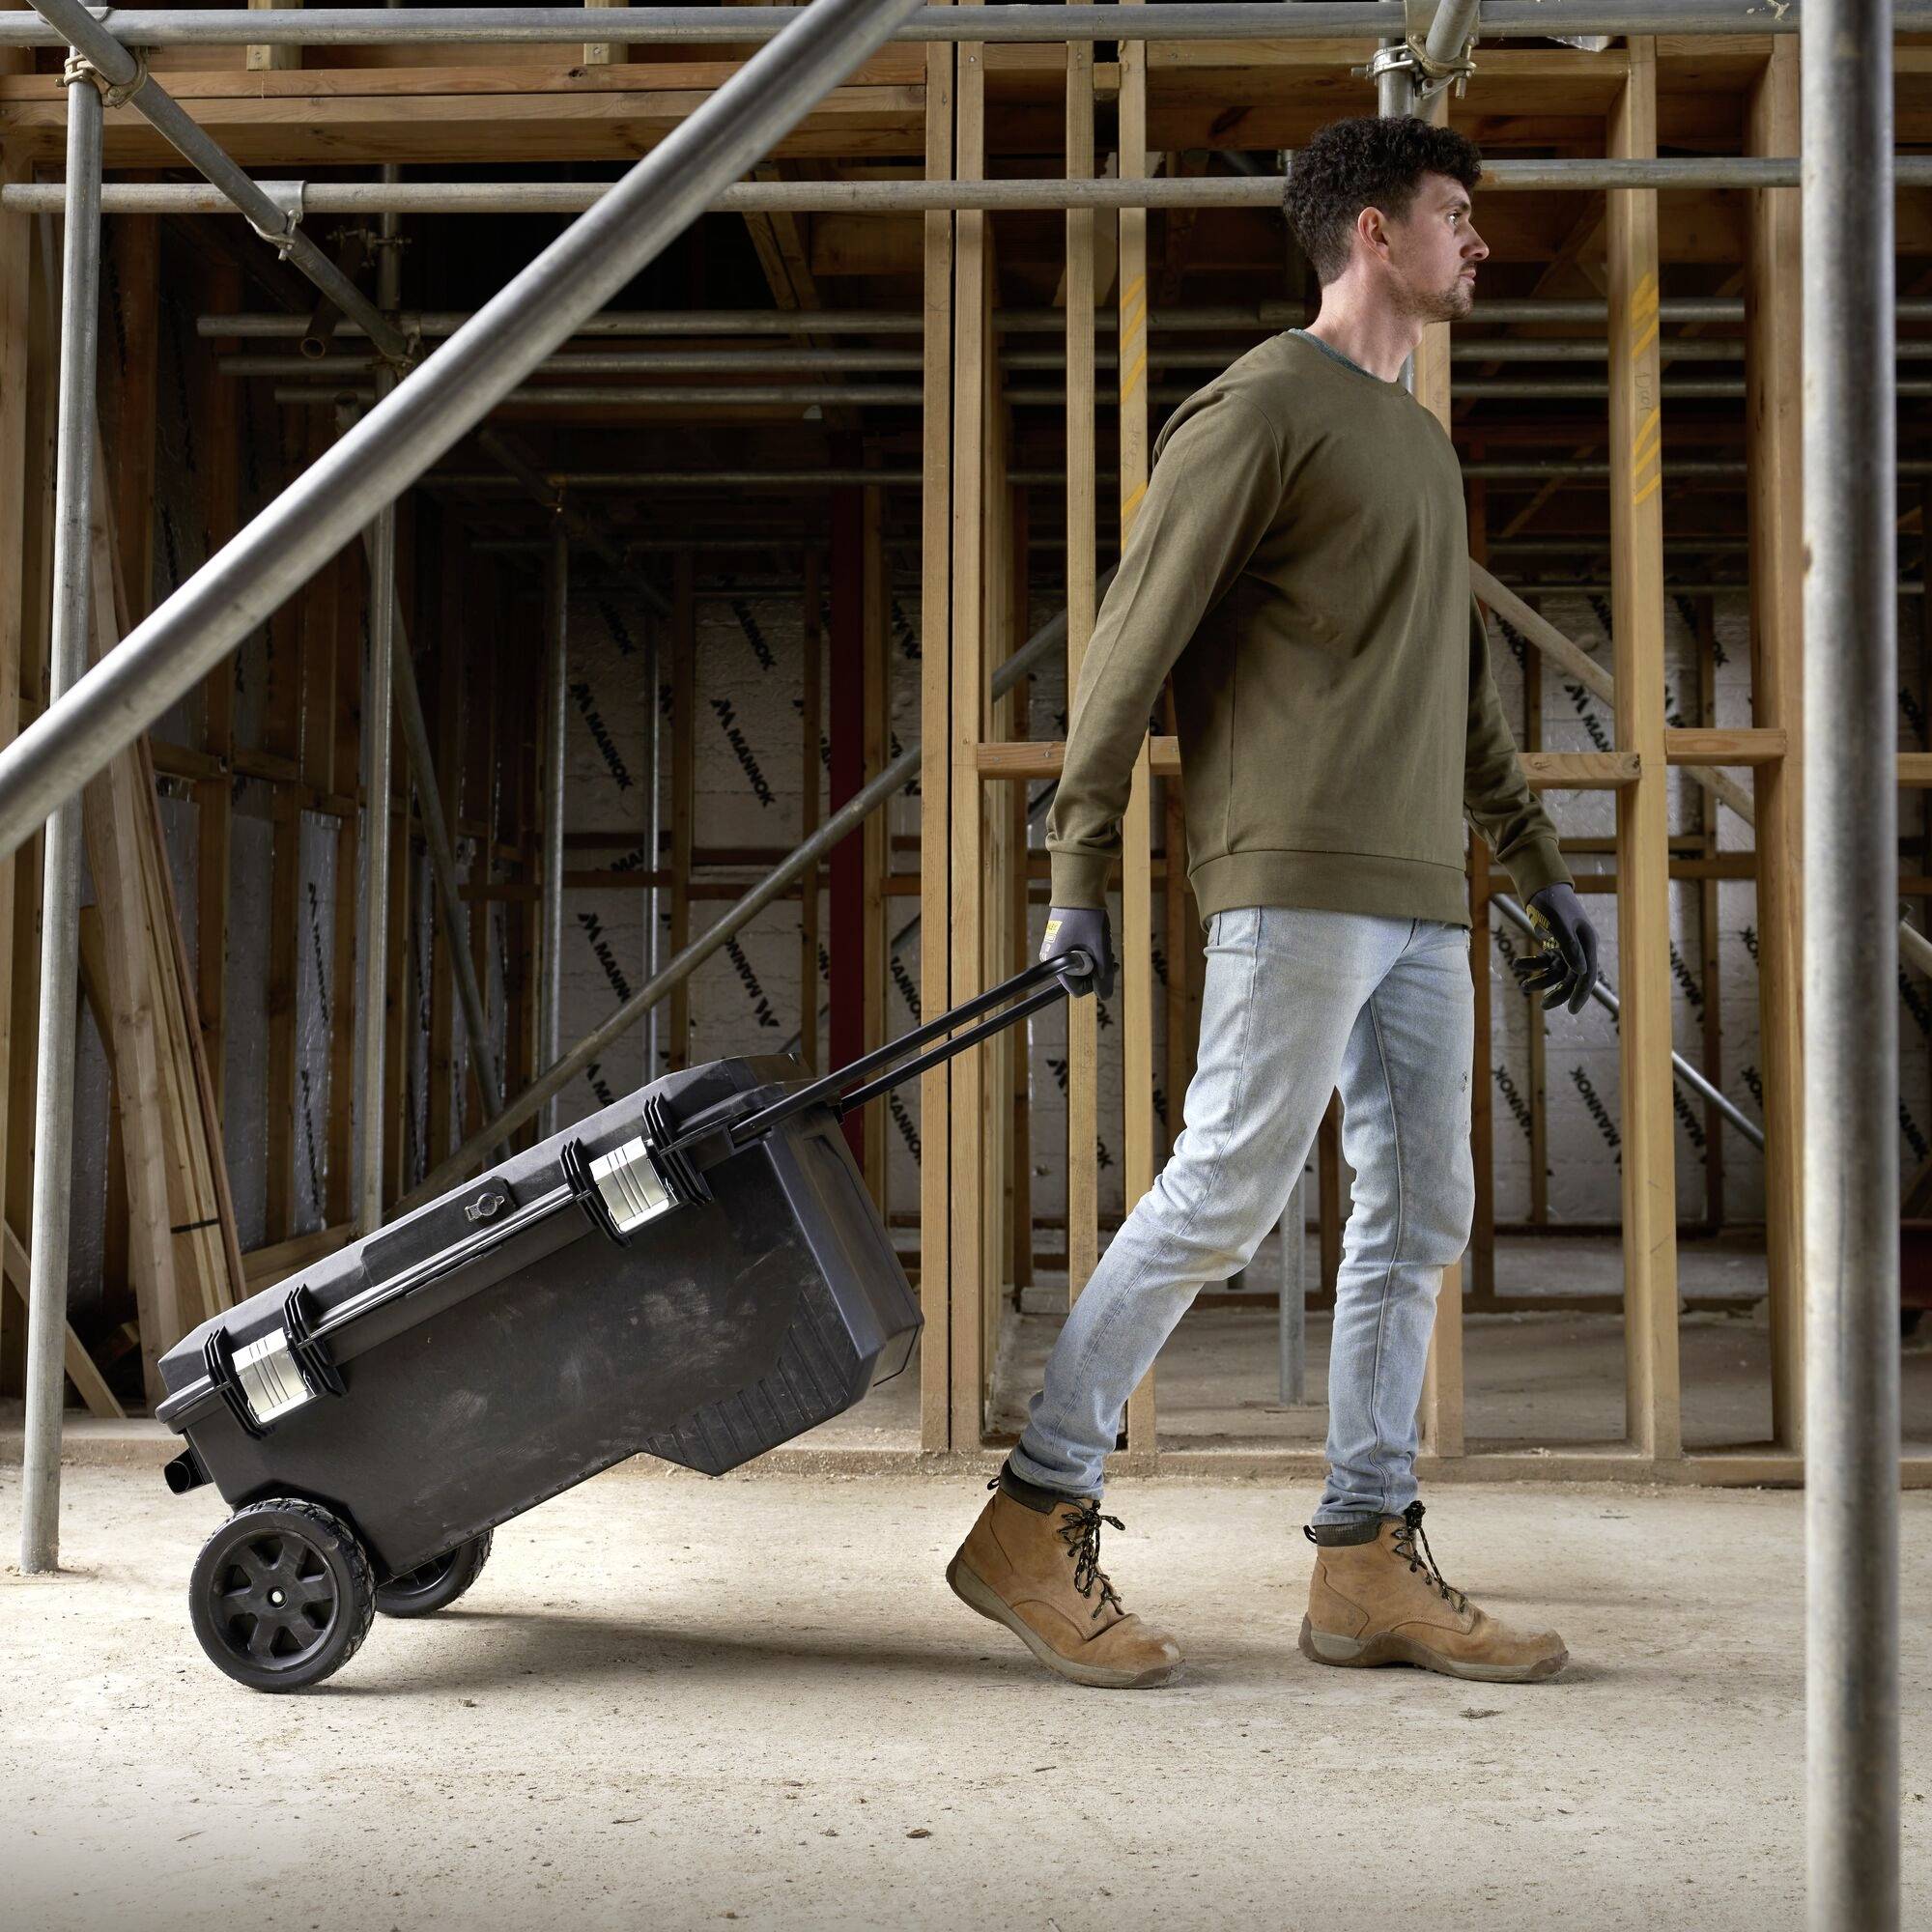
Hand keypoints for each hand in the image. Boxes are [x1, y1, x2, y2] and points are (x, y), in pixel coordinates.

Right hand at [1040, 905, 1115, 999]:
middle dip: (1097, 970)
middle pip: (1079, 978)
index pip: (1076, 990)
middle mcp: (1052, 958)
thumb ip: (1104, 974)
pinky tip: (1098, 938)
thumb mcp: (1100, 948)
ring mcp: (1055, 948)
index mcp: (1056, 962)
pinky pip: (1077, 954)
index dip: (1094, 984)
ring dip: (1096, 960)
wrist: (1079, 888)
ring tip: (1105, 944)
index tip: (1108, 969)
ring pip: (1080, 966)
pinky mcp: (1061, 940)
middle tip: (1111, 956)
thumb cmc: (1087, 917)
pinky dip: (1090, 951)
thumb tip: (1105, 996)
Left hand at [1512, 882, 1598, 1014]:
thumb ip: (1569, 947)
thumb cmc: (1553, 902)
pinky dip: (1532, 965)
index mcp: (1587, 943)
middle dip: (1558, 992)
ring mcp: (1566, 947)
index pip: (1588, 974)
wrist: (1541, 887)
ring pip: (1557, 972)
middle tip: (1543, 1005)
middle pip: (1572, 977)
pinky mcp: (1553, 945)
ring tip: (1524, 986)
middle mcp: (1580, 948)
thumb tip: (1581, 972)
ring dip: (1542, 980)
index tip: (1571, 1010)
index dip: (1581, 994)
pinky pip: (1544, 961)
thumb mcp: (1559, 924)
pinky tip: (1518, 965)